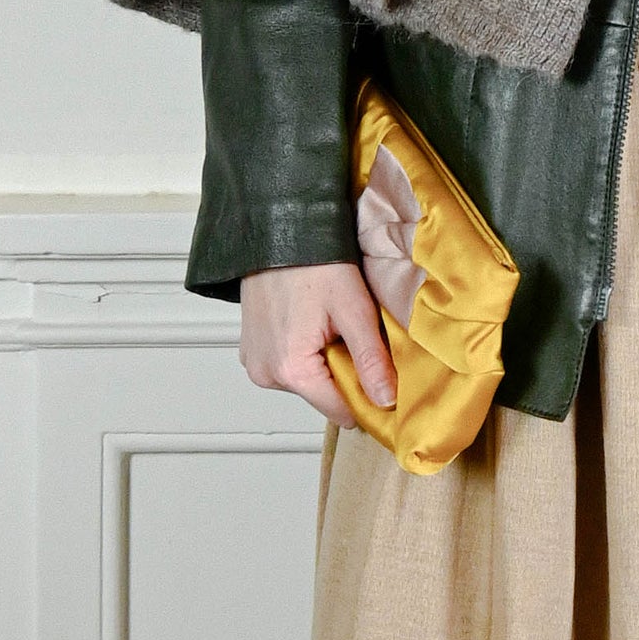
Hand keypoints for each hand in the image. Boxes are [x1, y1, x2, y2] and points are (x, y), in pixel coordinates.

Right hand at [238, 260, 395, 426]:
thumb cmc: (311, 261)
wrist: (276, 228)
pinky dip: (305, 351)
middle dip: (344, 371)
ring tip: (327, 323)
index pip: (341, 411)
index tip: (379, 373)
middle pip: (322, 395)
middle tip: (350, 333)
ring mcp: (255, 362)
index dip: (367, 397)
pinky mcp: (252, 349)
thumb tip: (386, 400)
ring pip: (307, 380)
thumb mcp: (353, 309)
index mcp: (290, 370)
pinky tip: (310, 322)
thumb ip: (371, 360)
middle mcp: (266, 373)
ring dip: (324, 360)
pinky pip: (288, 364)